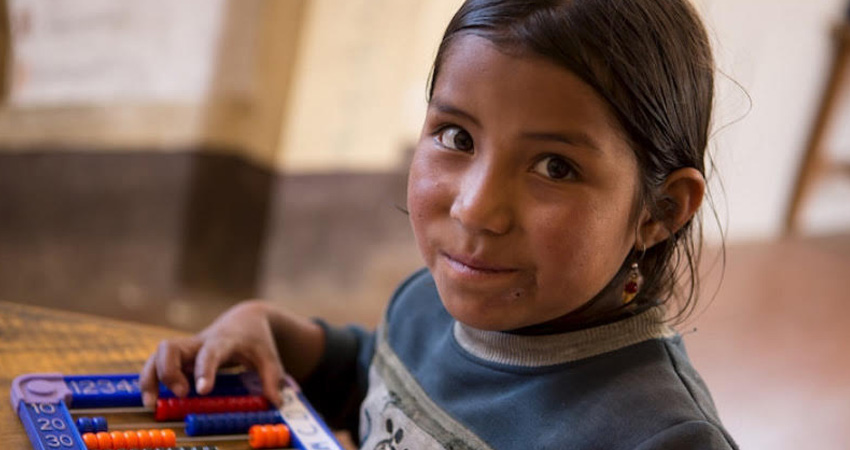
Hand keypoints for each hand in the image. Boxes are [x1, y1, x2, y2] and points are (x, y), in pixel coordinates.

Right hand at [139, 300, 323, 408]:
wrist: (245, 319)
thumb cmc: (257, 340)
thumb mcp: (270, 358)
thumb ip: (273, 379)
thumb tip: (276, 404)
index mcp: (223, 341)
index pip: (210, 352)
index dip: (204, 370)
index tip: (202, 390)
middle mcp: (199, 342)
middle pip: (170, 347)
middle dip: (168, 372)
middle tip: (182, 394)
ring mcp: (186, 348)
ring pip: (156, 354)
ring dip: (150, 378)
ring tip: (152, 403)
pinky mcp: (179, 356)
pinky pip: (156, 363)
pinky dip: (149, 379)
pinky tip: (151, 399)